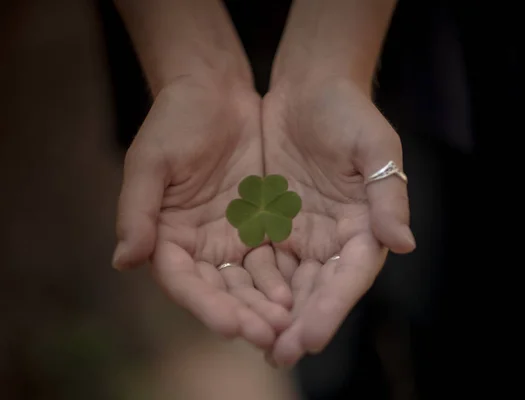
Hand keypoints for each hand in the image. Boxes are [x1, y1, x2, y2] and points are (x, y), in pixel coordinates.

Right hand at [112, 78, 291, 348]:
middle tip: (269, 336)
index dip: (205, 305)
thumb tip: (123, 260)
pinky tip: (300, 295)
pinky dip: (283, 279)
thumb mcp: (151, 160)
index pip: (182, 280)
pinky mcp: (259, 227)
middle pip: (219, 290)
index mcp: (165, 235)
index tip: (230, 324)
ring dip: (265, 306)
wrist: (215, 92)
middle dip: (242, 315)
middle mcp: (198, 245)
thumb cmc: (175, 120)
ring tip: (288, 324)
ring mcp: (230, 238)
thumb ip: (137, 210)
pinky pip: (273, 260)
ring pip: (248, 282)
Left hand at [262, 78, 415, 365]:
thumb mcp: (374, 147)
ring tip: (257, 343)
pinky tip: (238, 308)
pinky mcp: (274, 225)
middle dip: (300, 324)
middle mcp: (335, 238)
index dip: (332, 308)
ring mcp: (303, 233)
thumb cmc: (348, 113)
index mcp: (364, 225)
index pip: (350, 275)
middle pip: (318, 290)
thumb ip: (388, 196)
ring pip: (289, 284)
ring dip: (274, 315)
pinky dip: (253, 287)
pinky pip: (262, 262)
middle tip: (279, 354)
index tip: (312, 338)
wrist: (309, 88)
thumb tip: (404, 244)